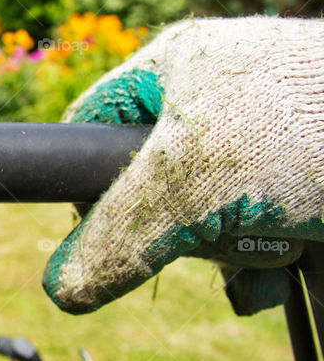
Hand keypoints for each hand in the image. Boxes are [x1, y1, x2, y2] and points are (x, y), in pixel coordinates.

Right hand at [43, 17, 323, 314]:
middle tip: (203, 236)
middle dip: (175, 233)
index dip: (83, 189)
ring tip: (268, 247)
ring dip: (227, 254)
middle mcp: (211, 104)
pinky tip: (288, 261)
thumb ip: (114, 237)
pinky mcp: (298, 183)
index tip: (100, 234)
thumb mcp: (187, 185)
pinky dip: (264, 262)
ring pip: (199, 223)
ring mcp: (259, 145)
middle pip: (145, 191)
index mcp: (172, 72)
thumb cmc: (307, 128)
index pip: (87, 132)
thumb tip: (61, 288)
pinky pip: (251, 235)